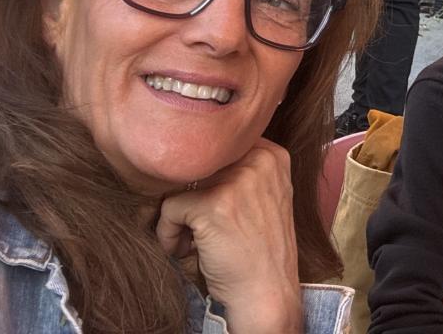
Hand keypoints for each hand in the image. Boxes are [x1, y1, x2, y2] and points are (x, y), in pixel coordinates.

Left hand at [156, 140, 301, 333]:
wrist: (267, 294)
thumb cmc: (258, 251)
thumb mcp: (263, 197)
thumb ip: (239, 170)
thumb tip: (186, 158)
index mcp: (273, 155)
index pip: (218, 149)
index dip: (206, 180)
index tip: (214, 210)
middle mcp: (259, 160)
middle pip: (197, 165)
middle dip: (191, 198)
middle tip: (203, 229)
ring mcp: (237, 180)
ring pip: (179, 184)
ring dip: (179, 217)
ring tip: (195, 242)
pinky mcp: (213, 204)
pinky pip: (169, 208)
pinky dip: (169, 235)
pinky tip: (188, 252)